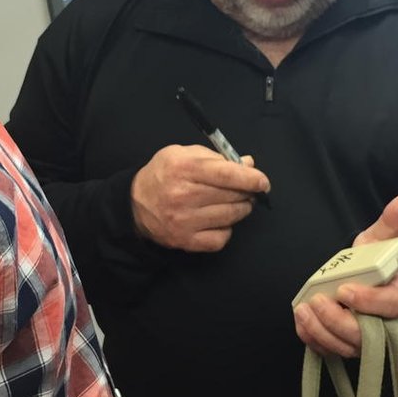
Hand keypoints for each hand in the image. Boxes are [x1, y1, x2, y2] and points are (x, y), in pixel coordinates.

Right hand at [130, 145, 269, 251]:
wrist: (134, 204)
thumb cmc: (163, 173)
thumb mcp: (184, 154)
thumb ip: (216, 158)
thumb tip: (248, 164)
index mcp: (184, 169)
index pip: (226, 174)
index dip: (250, 178)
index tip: (263, 182)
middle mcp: (184, 196)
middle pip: (232, 196)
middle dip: (247, 192)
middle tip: (248, 190)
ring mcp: (185, 221)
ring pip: (230, 217)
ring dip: (240, 209)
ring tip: (236, 202)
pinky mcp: (186, 241)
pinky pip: (221, 238)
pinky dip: (226, 229)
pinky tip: (219, 220)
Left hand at [293, 193, 397, 357]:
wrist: (372, 282)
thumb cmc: (377, 261)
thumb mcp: (383, 239)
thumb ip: (393, 221)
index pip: (392, 304)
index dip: (369, 301)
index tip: (345, 290)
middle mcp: (390, 323)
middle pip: (368, 335)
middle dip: (338, 321)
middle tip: (316, 302)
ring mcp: (370, 339)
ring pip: (348, 347)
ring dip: (322, 332)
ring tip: (303, 310)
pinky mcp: (350, 345)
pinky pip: (333, 352)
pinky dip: (315, 341)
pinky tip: (302, 324)